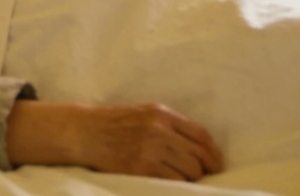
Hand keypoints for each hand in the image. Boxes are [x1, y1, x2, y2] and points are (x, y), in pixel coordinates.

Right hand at [6, 101, 223, 180]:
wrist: (84, 132)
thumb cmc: (114, 124)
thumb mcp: (143, 114)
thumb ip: (170, 127)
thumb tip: (200, 150)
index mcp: (161, 113)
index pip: (202, 135)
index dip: (214, 154)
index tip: (216, 166)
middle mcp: (158, 129)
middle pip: (199, 156)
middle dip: (203, 171)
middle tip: (197, 178)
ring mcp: (150, 148)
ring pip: (189, 172)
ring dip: (188, 180)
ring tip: (177, 179)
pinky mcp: (140, 168)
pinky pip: (172, 182)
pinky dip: (175, 186)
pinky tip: (166, 183)